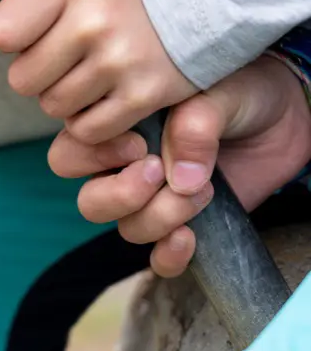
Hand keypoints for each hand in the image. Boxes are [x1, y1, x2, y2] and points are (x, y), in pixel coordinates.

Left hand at [0, 0, 197, 143]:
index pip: (1, 34)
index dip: (14, 40)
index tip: (35, 32)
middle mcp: (92, 21)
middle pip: (23, 80)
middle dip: (39, 74)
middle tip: (67, 58)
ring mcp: (120, 60)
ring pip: (54, 107)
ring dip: (66, 98)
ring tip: (91, 73)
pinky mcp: (145, 95)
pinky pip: (89, 129)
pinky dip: (92, 121)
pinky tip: (108, 96)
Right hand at [48, 55, 310, 276]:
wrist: (281, 116)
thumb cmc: (236, 90)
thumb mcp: (217, 91)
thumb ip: (194, 123)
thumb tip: (182, 179)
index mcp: (112, 129)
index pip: (69, 153)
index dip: (95, 156)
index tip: (139, 144)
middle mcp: (121, 169)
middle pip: (89, 201)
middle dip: (119, 194)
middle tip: (156, 172)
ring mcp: (149, 202)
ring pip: (125, 229)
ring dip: (160, 215)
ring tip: (201, 190)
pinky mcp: (179, 226)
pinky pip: (156, 259)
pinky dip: (169, 256)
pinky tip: (189, 237)